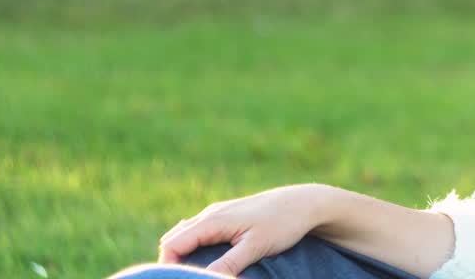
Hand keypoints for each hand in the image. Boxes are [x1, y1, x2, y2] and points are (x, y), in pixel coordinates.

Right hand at [158, 183, 338, 276]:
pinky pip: (199, 230)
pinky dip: (193, 244)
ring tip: (190, 273)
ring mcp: (219, 212)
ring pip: (185, 233)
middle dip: (172, 261)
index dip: (169, 267)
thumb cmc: (283, 223)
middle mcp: (211, 214)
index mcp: (213, 220)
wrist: (305, 202)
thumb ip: (229, 263)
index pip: (173, 245)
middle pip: (174, 239)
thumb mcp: (256, 246)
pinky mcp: (228, 215)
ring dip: (181, 253)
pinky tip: (202, 258)